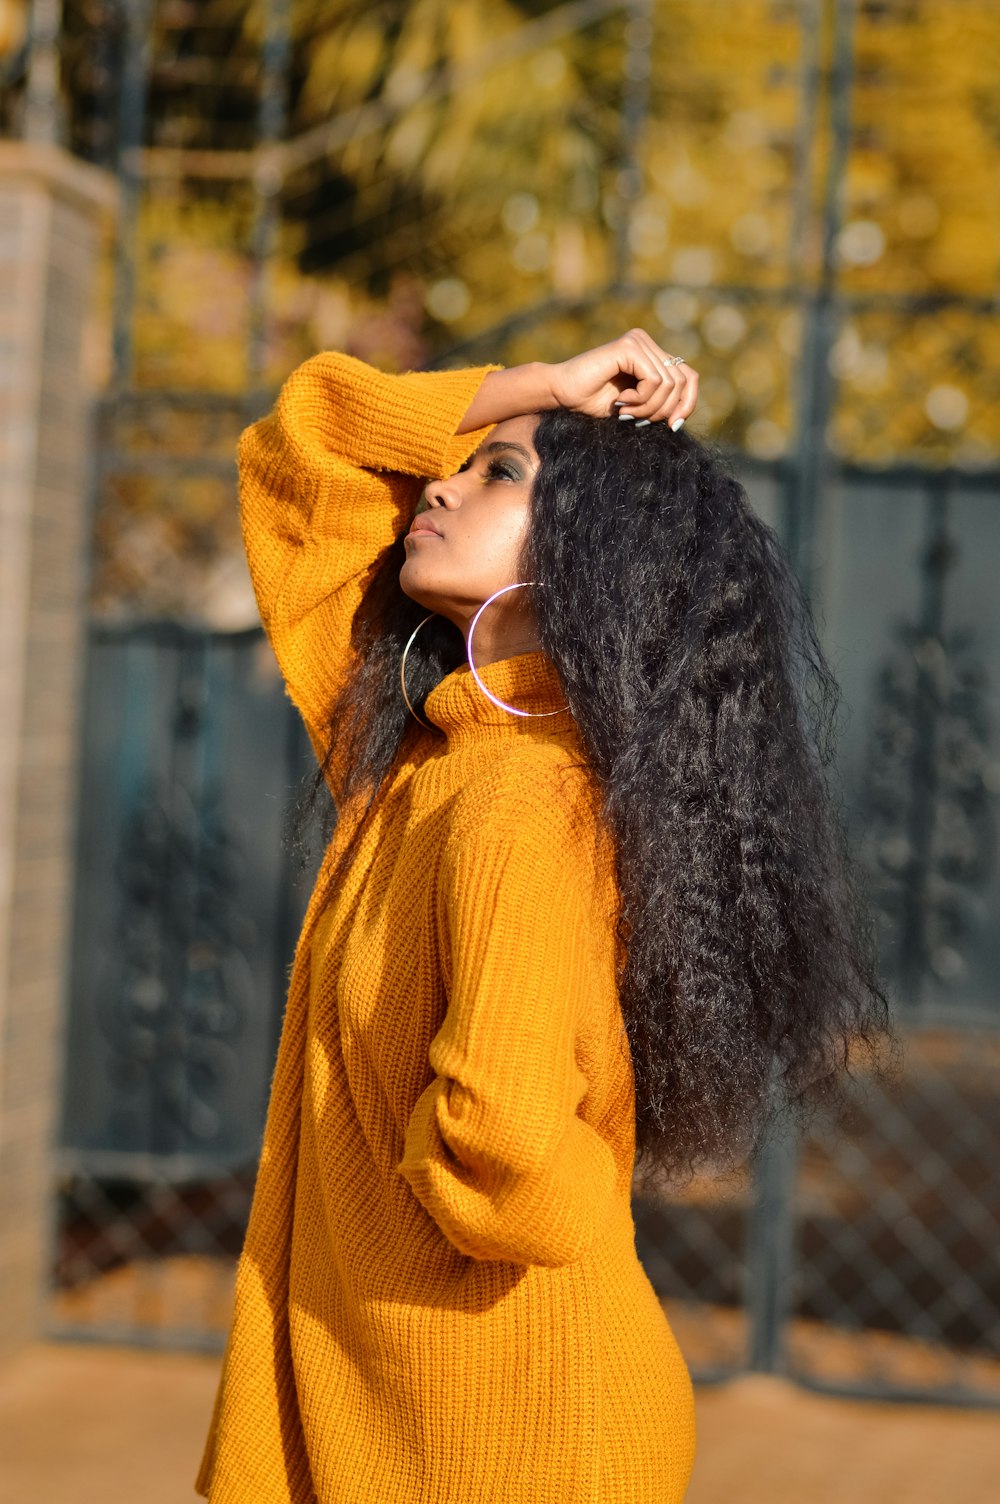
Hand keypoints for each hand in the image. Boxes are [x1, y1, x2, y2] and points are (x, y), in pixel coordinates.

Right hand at [548, 328, 698, 426]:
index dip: (687, 404)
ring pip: (669, 383)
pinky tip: (621, 402)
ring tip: (627, 412)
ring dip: (649, 407)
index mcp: (652, 355)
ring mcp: (638, 341)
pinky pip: (654, 380)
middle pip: (683, 381)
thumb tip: (683, 415)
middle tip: (639, 420)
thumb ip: (661, 403)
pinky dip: (641, 399)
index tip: (672, 426)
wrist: (561, 395)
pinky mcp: (628, 347)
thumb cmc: (593, 403)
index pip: (689, 377)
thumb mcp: (637, 407)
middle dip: (665, 410)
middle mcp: (647, 343)